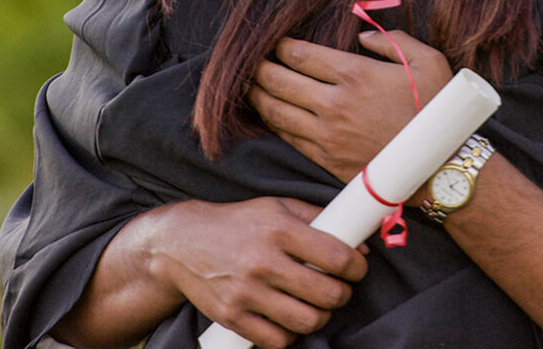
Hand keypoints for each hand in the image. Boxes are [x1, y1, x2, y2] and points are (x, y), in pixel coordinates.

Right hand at [147, 197, 367, 348]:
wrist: (182, 243)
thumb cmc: (239, 224)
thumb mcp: (278, 207)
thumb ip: (320, 219)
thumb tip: (360, 245)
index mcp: (280, 230)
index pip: (337, 256)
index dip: (357, 267)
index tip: (357, 268)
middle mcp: (263, 262)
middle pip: (327, 294)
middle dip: (343, 294)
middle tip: (340, 288)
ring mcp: (246, 292)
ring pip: (306, 321)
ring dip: (321, 316)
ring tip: (318, 305)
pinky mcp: (232, 317)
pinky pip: (277, 341)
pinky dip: (291, 334)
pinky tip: (291, 318)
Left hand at [250, 31, 453, 185]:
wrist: (440, 167)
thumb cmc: (437, 111)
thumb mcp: (428, 61)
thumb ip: (394, 40)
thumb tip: (363, 37)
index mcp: (355, 75)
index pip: (300, 55)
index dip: (280, 45)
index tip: (274, 41)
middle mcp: (334, 104)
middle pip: (279, 81)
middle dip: (259, 68)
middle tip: (251, 61)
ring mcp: (327, 135)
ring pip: (276, 112)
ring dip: (258, 96)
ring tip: (249, 86)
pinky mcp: (327, 160)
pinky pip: (288, 139)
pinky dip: (273, 124)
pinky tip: (269, 115)